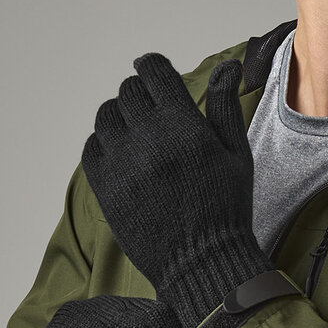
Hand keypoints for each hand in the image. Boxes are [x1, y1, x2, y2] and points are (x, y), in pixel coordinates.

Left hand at [81, 54, 273, 327]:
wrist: (202, 261)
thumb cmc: (226, 206)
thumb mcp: (236, 153)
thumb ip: (225, 105)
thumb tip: (228, 66)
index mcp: (184, 126)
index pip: (154, 73)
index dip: (152, 66)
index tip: (151, 69)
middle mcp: (148, 139)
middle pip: (128, 92)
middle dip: (140, 92)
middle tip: (149, 106)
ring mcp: (122, 164)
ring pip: (106, 116)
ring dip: (119, 115)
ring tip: (135, 130)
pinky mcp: (105, 188)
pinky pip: (91, 148)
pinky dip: (103, 143)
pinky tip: (121, 153)